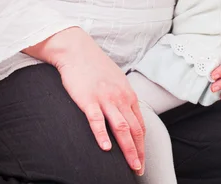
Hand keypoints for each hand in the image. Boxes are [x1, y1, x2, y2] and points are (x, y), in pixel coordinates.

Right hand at [23, 27, 144, 174]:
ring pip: (120, 127)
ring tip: (130, 165)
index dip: (142, 144)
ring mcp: (104, 98)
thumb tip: (128, 114)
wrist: (77, 51)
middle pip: (134, 129)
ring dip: (127, 149)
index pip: (139, 124)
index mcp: (127, 94)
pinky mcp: (88, 99)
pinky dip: (102, 135)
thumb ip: (123, 97)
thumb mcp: (116, 80)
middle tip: (139, 169)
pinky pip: (97, 120)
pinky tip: (106, 148)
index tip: (142, 159)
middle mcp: (120, 97)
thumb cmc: (96, 66)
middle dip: (139, 152)